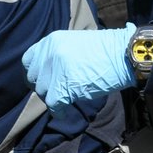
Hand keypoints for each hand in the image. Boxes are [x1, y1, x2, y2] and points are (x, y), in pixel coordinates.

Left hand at [22, 23, 137, 111]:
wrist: (124, 55)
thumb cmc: (104, 51)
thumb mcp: (73, 43)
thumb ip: (56, 54)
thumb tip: (45, 73)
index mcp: (50, 41)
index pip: (28, 61)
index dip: (34, 74)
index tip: (41, 81)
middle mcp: (50, 52)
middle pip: (33, 78)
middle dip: (43, 88)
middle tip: (55, 93)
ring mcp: (57, 68)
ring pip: (42, 92)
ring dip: (51, 99)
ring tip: (63, 101)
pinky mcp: (65, 84)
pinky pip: (52, 104)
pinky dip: (57, 111)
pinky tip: (64, 111)